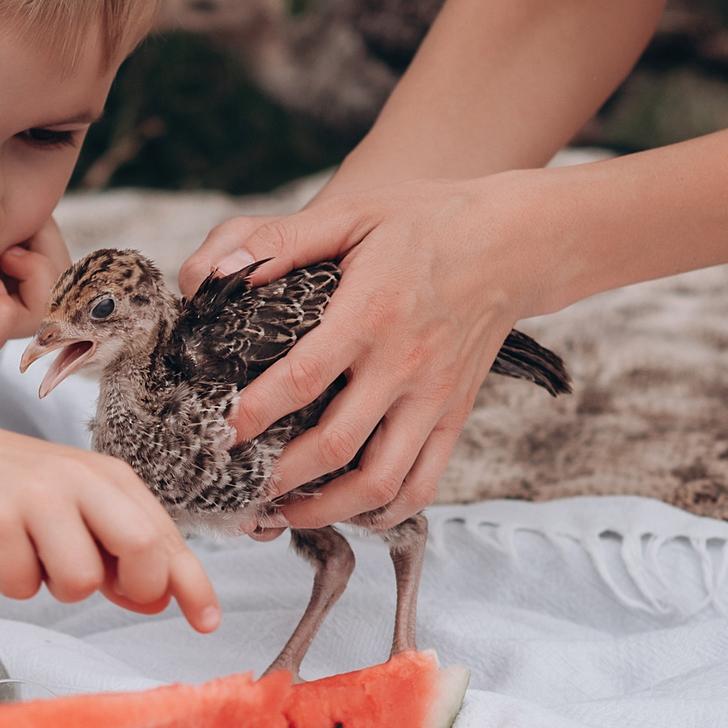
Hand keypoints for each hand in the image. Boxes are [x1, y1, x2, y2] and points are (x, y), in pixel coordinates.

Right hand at [0, 429, 219, 631]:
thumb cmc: (20, 491)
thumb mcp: (81, 510)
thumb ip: (120, 552)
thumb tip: (156, 599)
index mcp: (111, 479)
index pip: (166, 537)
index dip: (191, 584)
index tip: (206, 622)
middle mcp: (80, 481)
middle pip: (142, 549)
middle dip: (135, 588)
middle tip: (108, 589)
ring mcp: (35, 497)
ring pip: (80, 580)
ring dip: (60, 589)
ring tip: (38, 560)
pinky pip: (22, 586)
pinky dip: (14, 584)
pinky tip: (2, 555)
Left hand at [176, 175, 540, 529]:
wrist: (512, 241)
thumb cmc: (422, 224)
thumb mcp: (349, 214)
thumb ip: (278, 242)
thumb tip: (214, 273)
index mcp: (370, 314)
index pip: (301, 379)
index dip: (253, 416)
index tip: (218, 435)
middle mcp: (405, 365)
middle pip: (334, 445)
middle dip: (277, 478)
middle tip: (235, 486)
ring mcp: (434, 398)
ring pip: (379, 482)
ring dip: (324, 510)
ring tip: (280, 513)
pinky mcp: (455, 416)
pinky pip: (422, 484)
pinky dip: (382, 512)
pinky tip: (344, 511)